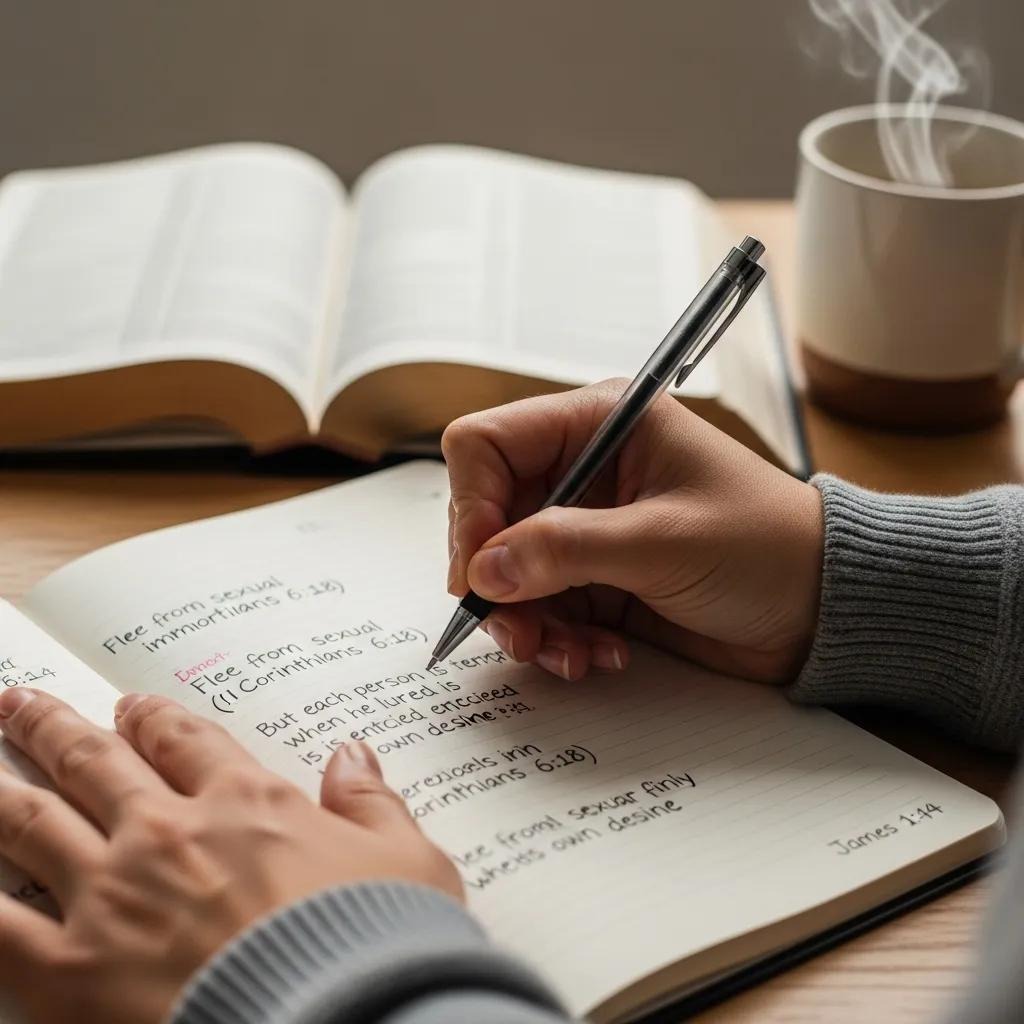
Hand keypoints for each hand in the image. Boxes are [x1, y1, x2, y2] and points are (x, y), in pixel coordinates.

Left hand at [0, 687, 460, 1023]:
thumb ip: (373, 802)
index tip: (132, 708)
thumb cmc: (378, 945)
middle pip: (96, 763)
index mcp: (247, 803)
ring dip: (4, 785)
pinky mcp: (70, 970)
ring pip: (34, 820)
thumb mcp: (406, 861)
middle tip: (22, 703)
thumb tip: (354, 754)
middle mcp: (170, 833)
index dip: (153, 718)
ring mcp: (113, 894)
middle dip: (55, 728)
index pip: (185, 741)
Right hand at [443, 380, 823, 682]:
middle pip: (488, 517)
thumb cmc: (767, 547)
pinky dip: (558, 639)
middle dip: (497, 581)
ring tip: (568, 655)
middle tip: (517, 632)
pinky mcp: (597, 577)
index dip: (472, 508)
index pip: (487, 445)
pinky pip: (543, 607)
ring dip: (528, 621)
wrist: (823, 610)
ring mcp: (587, 527)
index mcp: (599, 425)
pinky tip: (599, 656)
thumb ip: (565, 550)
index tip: (479, 573)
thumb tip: (482, 570)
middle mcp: (583, 470)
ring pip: (508, 571)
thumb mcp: (664, 543)